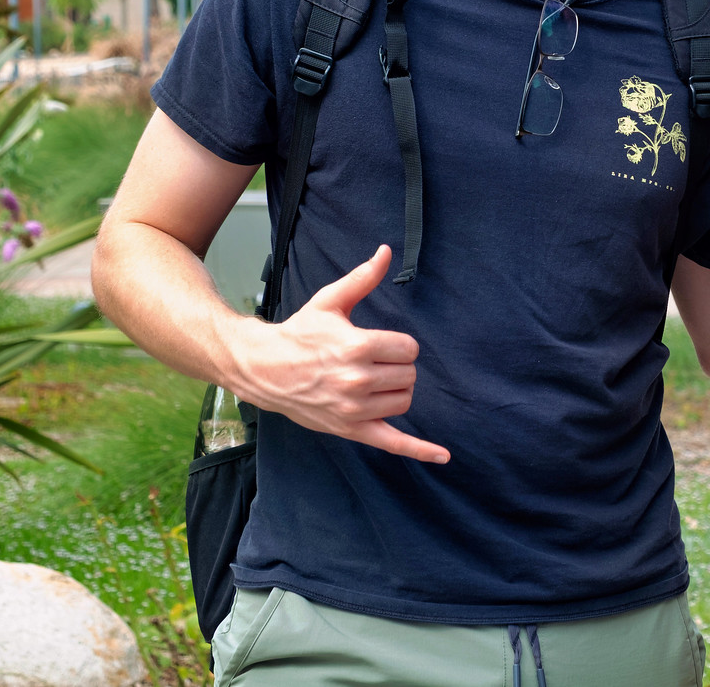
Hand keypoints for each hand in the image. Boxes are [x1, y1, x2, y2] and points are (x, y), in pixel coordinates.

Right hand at [228, 245, 448, 463]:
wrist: (266, 369)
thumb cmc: (301, 333)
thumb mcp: (330, 301)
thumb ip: (362, 279)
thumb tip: (385, 251)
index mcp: (357, 347)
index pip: (409, 349)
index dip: (400, 345)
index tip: (381, 343)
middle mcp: (357, 380)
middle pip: (409, 375)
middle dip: (398, 366)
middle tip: (373, 361)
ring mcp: (355, 409)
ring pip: (405, 401)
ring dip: (397, 391)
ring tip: (373, 381)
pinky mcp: (352, 430)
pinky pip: (394, 444)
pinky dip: (420, 451)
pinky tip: (443, 457)